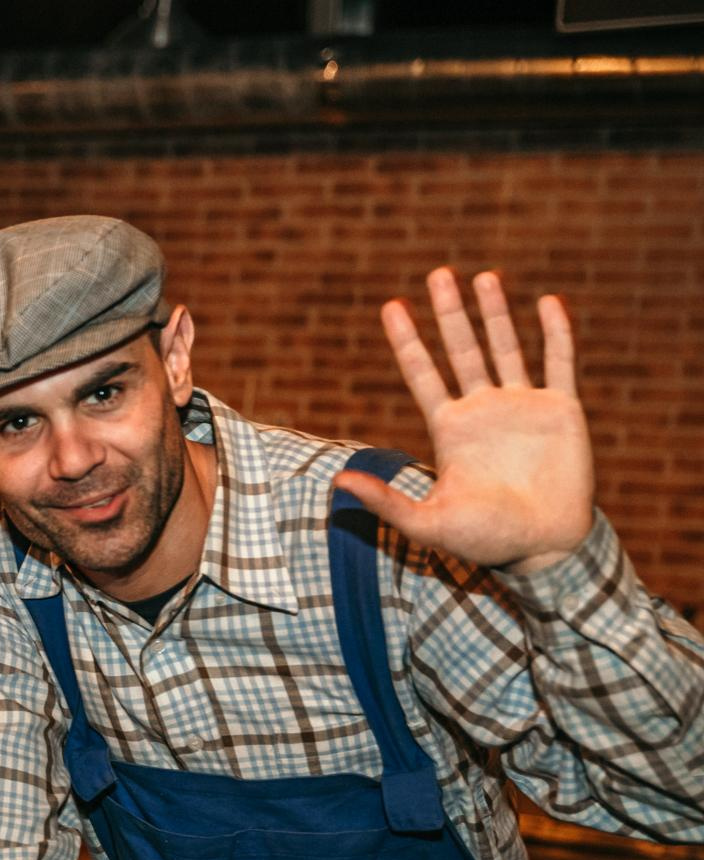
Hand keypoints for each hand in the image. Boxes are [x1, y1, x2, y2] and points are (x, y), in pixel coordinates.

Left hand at [333, 267, 593, 574]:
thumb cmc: (484, 540)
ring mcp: (523, 407)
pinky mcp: (562, 411)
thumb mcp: (427, 522)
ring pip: (507, 347)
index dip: (407, 341)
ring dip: (496, 313)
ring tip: (483, 277)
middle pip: (462, 349)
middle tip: (438, 274)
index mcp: (450, 428)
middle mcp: (484, 410)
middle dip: (450, 313)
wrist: (542, 548)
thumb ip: (385, 501)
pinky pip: (559, 363)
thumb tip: (336, 483)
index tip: (391, 306)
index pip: (422, 373)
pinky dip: (556, 334)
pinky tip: (548, 303)